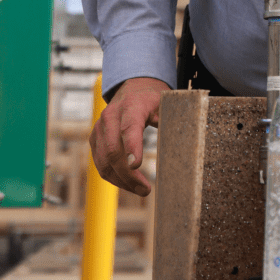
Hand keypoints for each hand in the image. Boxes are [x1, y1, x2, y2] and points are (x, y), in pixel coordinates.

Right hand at [89, 76, 170, 195]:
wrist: (131, 89)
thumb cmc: (151, 100)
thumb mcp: (164, 103)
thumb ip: (170, 119)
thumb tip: (184, 139)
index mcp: (130, 106)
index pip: (129, 128)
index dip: (132, 147)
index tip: (137, 165)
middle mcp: (110, 117)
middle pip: (113, 151)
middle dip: (128, 175)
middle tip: (146, 189)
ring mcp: (99, 129)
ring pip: (104, 162)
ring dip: (121, 181)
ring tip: (141, 190)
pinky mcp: (95, 139)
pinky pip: (101, 164)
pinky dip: (114, 177)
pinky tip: (129, 184)